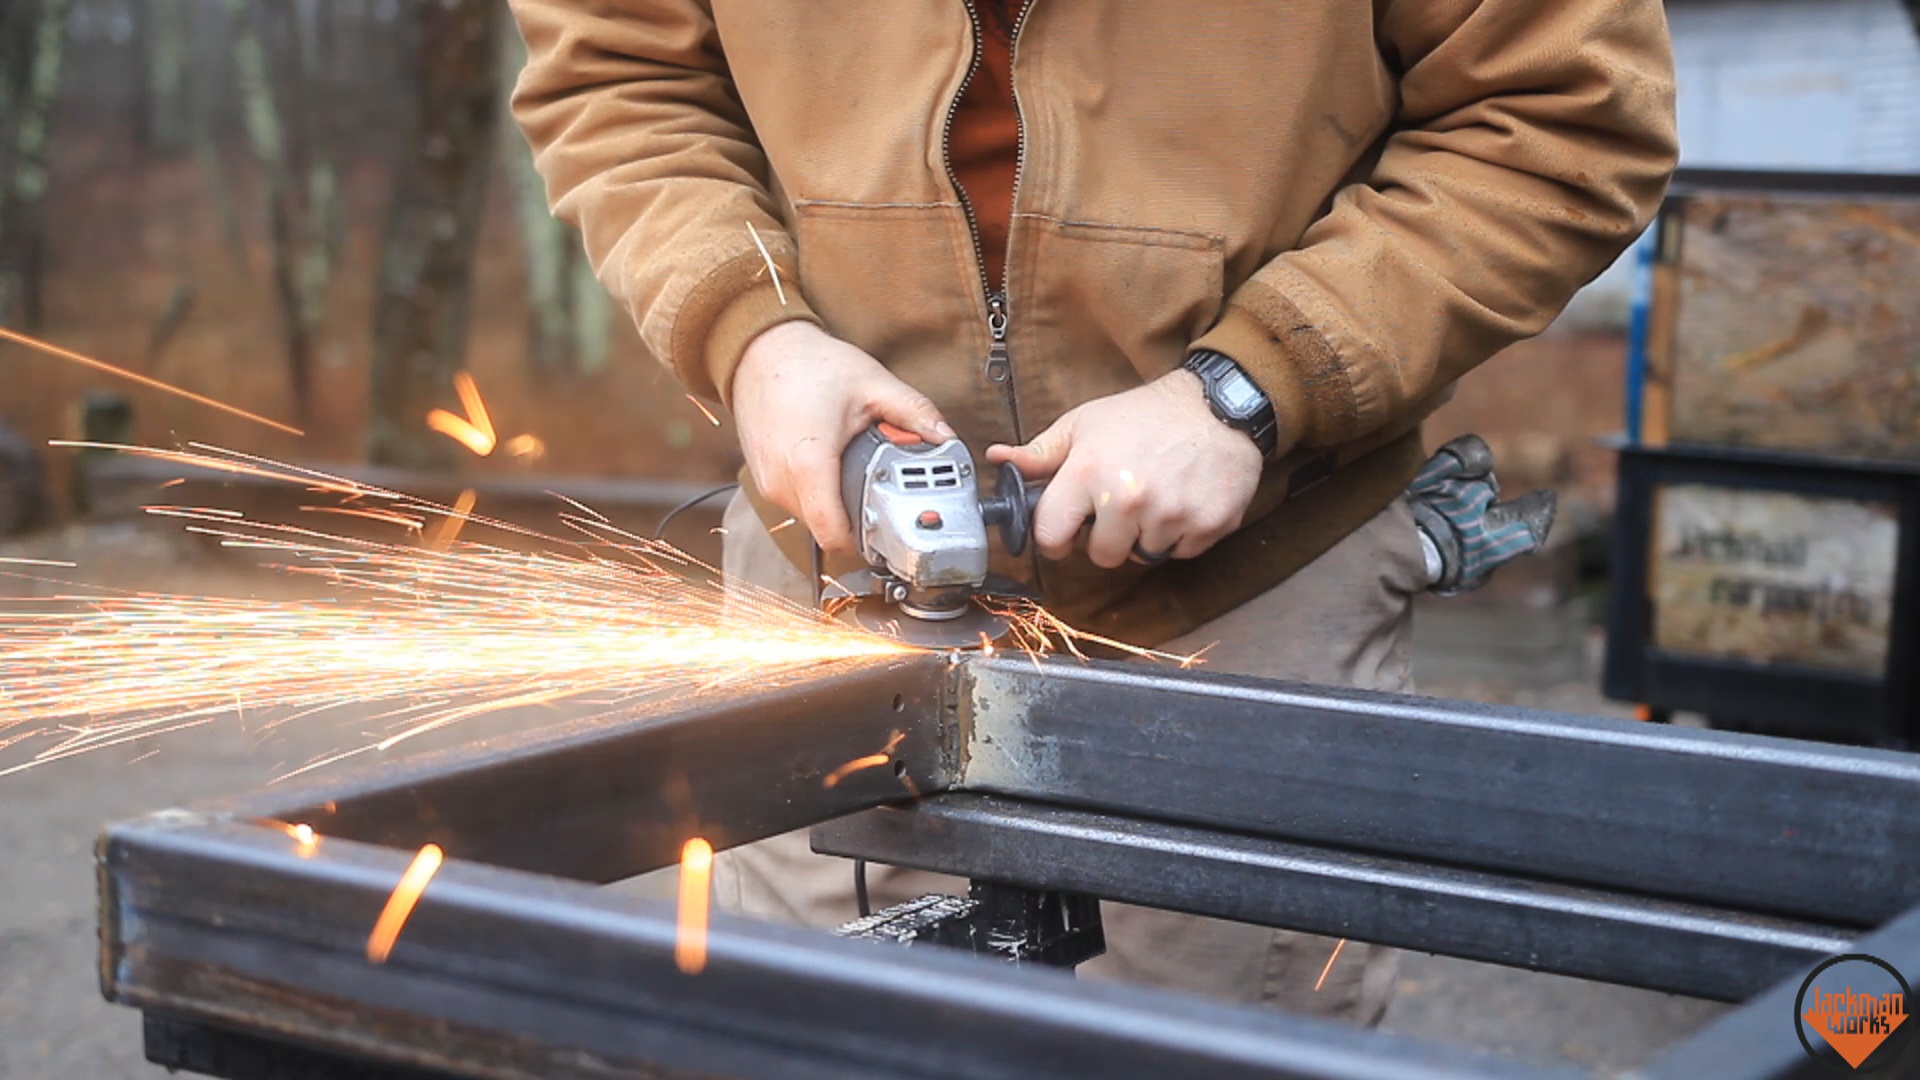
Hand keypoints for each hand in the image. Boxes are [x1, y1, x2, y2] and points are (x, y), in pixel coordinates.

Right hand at [729, 321, 953, 552]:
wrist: (758, 350)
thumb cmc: (805, 364)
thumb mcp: (871, 383)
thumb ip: (914, 412)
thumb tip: (945, 438)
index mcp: (809, 464)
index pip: (835, 534)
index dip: (866, 540)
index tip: (890, 527)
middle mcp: (782, 481)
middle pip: (828, 528)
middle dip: (860, 515)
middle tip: (884, 488)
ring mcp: (769, 483)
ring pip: (813, 517)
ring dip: (839, 503)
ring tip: (858, 471)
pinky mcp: (764, 479)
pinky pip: (799, 501)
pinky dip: (821, 491)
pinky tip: (835, 464)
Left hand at [987, 371, 1262, 568]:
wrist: (1217, 405)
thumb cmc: (1145, 414)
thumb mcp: (1085, 424)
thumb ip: (1041, 452)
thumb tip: (999, 460)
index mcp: (1088, 473)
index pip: (1051, 537)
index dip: (1055, 536)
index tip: (1066, 529)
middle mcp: (1129, 499)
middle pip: (1102, 557)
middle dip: (1107, 537)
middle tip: (1121, 504)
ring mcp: (1171, 515)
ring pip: (1144, 556)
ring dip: (1146, 535)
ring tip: (1155, 495)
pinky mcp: (1208, 525)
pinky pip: (1181, 553)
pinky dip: (1180, 535)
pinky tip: (1182, 500)